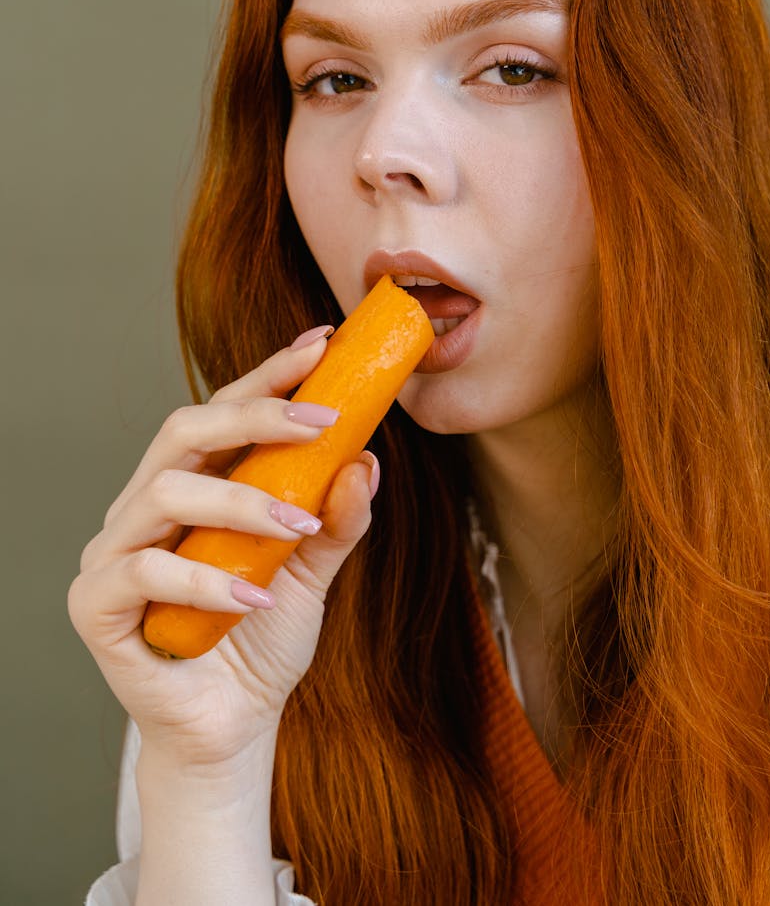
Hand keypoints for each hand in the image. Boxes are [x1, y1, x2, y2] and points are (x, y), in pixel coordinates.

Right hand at [68, 331, 376, 769]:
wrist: (232, 729)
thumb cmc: (261, 641)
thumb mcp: (312, 573)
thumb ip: (334, 519)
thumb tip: (367, 461)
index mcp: (192, 484)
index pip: (223, 411)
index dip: (267, 374)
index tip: (320, 344)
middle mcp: (145, 505)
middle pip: (186, 429)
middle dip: (255, 413)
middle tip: (322, 420)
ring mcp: (114, 551)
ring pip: (167, 490)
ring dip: (242, 500)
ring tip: (296, 525)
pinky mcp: (97, 605)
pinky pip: (146, 572)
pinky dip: (207, 581)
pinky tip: (254, 601)